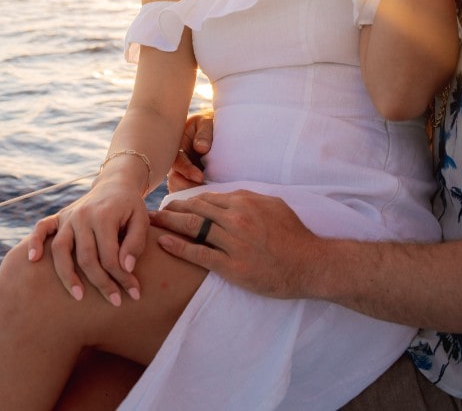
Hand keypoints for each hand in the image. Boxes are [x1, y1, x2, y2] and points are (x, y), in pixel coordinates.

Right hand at [23, 178, 148, 305]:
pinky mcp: (59, 217)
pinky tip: (33, 260)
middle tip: (115, 302)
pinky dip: (35, 243)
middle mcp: (82, 216)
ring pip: (61, 250)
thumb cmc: (130, 206)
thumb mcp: (142, 220)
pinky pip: (42, 229)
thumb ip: (136, 243)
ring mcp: (67, 217)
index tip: (134, 292)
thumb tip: (125, 268)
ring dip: (68, 276)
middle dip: (102, 283)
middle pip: (86, 258)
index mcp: (103, 216)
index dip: (122, 278)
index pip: (109, 256)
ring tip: (79, 297)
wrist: (115, 183)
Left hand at [150, 190, 321, 298]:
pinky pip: (199, 254)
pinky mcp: (232, 266)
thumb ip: (249, 199)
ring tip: (150, 224)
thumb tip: (228, 196)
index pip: (206, 198)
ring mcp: (233, 242)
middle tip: (150, 212)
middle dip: (170, 209)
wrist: (311, 265)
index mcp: (245, 202)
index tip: (172, 204)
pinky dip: (178, 247)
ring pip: (193, 227)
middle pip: (194, 209)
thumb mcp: (274, 206)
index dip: (186, 201)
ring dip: (168, 224)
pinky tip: (163, 243)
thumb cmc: (295, 236)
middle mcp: (236, 218)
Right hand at [168, 110, 213, 191]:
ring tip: (208, 199)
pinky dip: (197, 198)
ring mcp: (182, 174)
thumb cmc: (211, 123)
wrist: (217, 128)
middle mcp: (177, 162)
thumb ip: (204, 133)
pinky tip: (210, 200)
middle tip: (204, 193)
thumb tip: (201, 148)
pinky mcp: (190, 183)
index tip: (201, 177)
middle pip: (174, 181)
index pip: (177, 162)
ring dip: (192, 194)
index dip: (187, 170)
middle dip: (187, 188)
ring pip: (180, 190)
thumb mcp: (206, 122)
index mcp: (176, 146)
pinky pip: (189, 194)